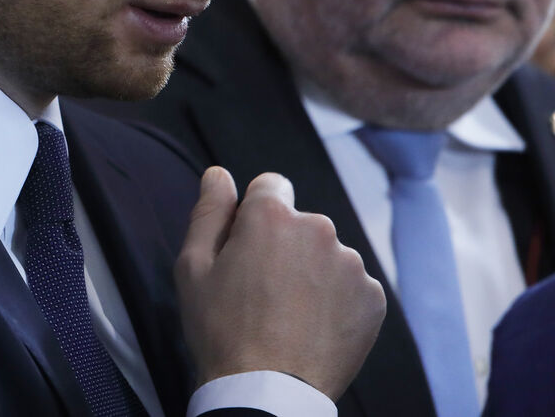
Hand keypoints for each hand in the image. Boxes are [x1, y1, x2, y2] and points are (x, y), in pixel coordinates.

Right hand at [175, 168, 385, 400]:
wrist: (269, 392)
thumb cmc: (222, 329)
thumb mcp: (193, 267)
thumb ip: (209, 212)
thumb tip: (218, 175)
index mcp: (271, 216)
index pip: (270, 186)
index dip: (253, 215)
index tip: (245, 249)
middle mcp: (318, 229)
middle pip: (299, 223)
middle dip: (283, 245)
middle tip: (260, 290)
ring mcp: (351, 264)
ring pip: (325, 255)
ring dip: (310, 272)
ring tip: (288, 314)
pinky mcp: (373, 298)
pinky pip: (350, 285)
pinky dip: (334, 300)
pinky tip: (312, 327)